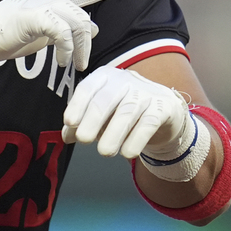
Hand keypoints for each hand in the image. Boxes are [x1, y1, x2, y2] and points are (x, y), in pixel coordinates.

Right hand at [0, 0, 148, 76]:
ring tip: (77, 65)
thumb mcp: (48, 32)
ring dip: (84, 48)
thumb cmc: (11, 33)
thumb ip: (70, 28)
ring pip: (81, 20)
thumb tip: (94, 28)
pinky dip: (68, 49)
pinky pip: (63, 31)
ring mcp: (43, 1)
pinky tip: (65, 62)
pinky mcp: (35, 16)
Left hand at [62, 66, 203, 169]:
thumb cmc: (123, 110)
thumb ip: (82, 122)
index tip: (69, 122)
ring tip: (105, 152)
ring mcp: (145, 93)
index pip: (87, 88)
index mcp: (104, 78)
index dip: (77, 105)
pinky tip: (128, 153)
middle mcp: (124, 81)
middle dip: (93, 120)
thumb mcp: (101, 113)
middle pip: (106, 99)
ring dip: (114, 134)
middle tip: (83, 139)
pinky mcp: (163, 108)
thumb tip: (67, 135)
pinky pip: (148, 124)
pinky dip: (136, 140)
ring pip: (127, 112)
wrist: (163, 110)